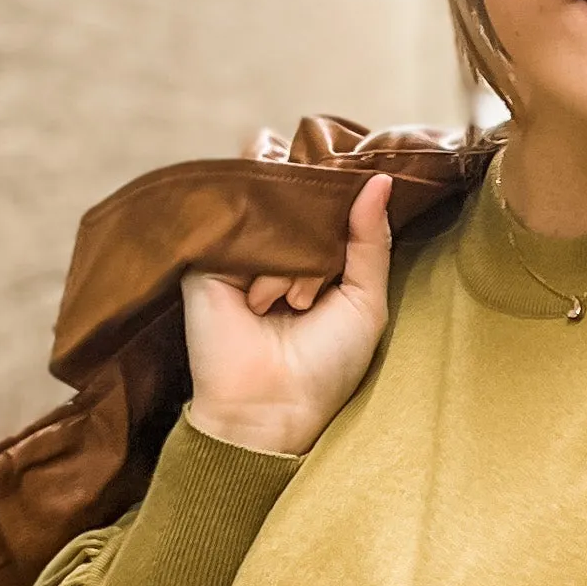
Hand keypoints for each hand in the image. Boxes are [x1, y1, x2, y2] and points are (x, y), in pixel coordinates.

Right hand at [180, 170, 391, 456]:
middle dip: (318, 237)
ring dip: (292, 261)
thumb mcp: (366, 299)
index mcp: (314, 255)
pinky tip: (261, 301)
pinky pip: (240, 230)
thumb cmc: (326, 364)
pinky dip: (264, 266)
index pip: (327, 200)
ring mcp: (240, 250)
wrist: (271, 406)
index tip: (347, 216)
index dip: (340, 202)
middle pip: (301, 198)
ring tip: (293, 305)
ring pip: (274, 213)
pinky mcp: (206, 260)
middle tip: (314, 292)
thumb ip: (372, 239)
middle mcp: (276, 248)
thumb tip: (380, 179)